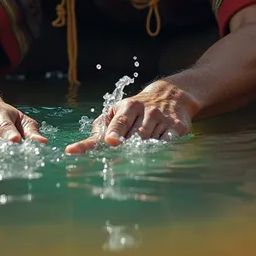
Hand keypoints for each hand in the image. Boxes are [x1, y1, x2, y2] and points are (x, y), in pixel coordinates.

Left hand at [64, 79, 198, 153]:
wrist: (172, 95)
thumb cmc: (138, 109)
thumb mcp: (119, 111)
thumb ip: (101, 128)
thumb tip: (78, 147)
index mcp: (128, 107)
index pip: (119, 122)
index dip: (114, 132)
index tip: (110, 141)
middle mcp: (146, 111)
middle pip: (135, 137)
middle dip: (127, 148)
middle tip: (119, 160)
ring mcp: (162, 119)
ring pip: (150, 141)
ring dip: (142, 150)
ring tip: (138, 153)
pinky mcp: (177, 127)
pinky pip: (167, 142)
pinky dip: (161, 148)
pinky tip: (157, 147)